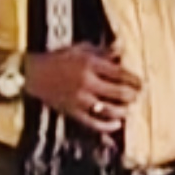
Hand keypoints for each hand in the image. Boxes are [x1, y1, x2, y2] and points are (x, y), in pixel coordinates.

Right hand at [24, 45, 142, 135]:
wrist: (33, 74)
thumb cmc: (58, 59)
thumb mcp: (79, 49)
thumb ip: (102, 51)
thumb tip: (122, 51)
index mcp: (89, 64)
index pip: (120, 74)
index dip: (134, 80)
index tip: (141, 83)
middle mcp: (87, 82)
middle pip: (119, 92)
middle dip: (133, 95)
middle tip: (138, 96)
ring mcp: (80, 99)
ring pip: (110, 109)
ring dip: (124, 110)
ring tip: (129, 108)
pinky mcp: (72, 112)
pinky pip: (94, 123)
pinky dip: (108, 125)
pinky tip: (117, 124)